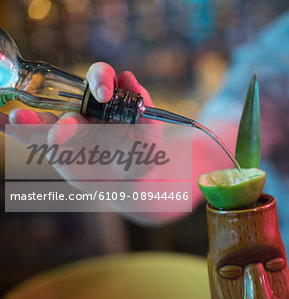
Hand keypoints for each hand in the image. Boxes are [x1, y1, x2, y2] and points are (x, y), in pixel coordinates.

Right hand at [4, 63, 165, 222]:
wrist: (128, 182)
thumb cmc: (141, 154)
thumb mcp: (150, 134)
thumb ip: (143, 107)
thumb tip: (128, 77)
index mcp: (109, 100)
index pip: (100, 77)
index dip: (99, 79)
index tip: (104, 94)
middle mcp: (85, 109)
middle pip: (68, 100)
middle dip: (67, 116)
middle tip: (68, 129)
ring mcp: (67, 128)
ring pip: (46, 119)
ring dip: (30, 117)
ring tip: (19, 117)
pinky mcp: (54, 148)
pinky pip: (31, 136)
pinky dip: (13, 128)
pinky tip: (1, 121)